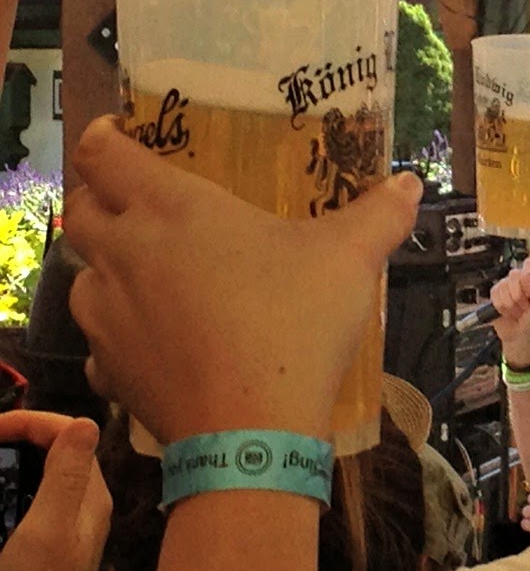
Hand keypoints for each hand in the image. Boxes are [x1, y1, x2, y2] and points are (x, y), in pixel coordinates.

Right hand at [0, 411, 109, 570]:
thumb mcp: (47, 528)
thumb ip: (66, 475)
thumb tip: (85, 421)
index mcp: (89, 494)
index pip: (68, 432)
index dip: (29, 422)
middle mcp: (83, 504)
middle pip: (53, 450)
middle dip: (17, 439)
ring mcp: (66, 527)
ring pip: (39, 476)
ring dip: (10, 464)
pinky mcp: (46, 548)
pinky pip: (29, 503)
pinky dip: (7, 492)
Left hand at [64, 117, 421, 443]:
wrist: (252, 433)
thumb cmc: (294, 324)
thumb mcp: (351, 258)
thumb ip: (381, 213)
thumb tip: (410, 182)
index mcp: (172, 209)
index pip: (102, 154)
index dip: (103, 138)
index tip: (121, 136)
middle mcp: (126, 253)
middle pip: (79, 209)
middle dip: (101, 199)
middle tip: (142, 204)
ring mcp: (108, 315)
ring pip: (82, 276)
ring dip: (108, 268)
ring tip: (156, 277)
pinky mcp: (109, 369)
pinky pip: (100, 340)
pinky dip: (121, 333)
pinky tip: (162, 341)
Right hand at [490, 255, 529, 367]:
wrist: (519, 337)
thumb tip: (527, 274)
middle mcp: (519, 280)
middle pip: (515, 275)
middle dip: (519, 295)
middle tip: (525, 307)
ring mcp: (506, 286)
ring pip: (504, 286)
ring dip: (511, 305)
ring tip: (517, 312)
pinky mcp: (495, 294)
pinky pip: (495, 294)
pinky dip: (501, 307)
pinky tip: (507, 313)